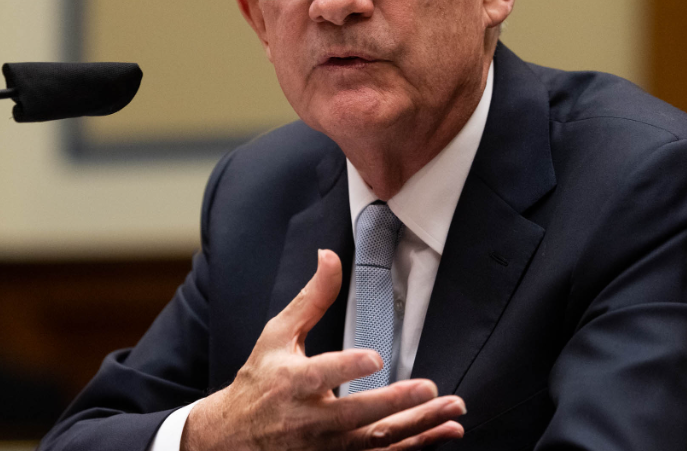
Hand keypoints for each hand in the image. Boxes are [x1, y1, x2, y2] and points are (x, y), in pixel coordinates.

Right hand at [181, 249, 465, 450]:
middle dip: (396, 403)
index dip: (347, 367)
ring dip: (419, 428)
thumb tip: (330, 256)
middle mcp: (310, 420)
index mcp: (292, 382)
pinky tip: (445, 433)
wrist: (234, 438)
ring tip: (453, 412)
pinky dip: (415, 447)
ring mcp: (326, 447)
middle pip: (358, 415)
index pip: (322, 375)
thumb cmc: (260, 380)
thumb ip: (312, 299)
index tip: (375, 358)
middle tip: (430, 389)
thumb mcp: (278, 335)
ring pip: (378, 441)